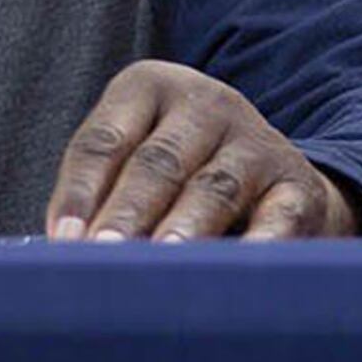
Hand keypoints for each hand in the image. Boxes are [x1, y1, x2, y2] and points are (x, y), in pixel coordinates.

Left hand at [45, 60, 361, 241]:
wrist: (270, 175)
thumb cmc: (176, 177)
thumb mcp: (133, 162)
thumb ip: (97, 197)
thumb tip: (63, 251)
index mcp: (151, 87)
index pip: (104, 140)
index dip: (80, 191)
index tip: (64, 240)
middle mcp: (207, 104)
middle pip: (158, 162)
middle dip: (127, 212)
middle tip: (104, 254)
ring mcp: (257, 141)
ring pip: (214, 188)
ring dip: (185, 228)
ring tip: (161, 261)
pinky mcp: (298, 184)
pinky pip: (279, 218)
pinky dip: (258, 246)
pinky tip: (233, 274)